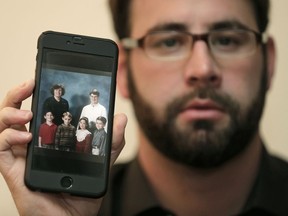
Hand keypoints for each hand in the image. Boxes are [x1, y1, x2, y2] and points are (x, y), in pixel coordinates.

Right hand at [0, 79, 126, 215]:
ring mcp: (20, 156)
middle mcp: (31, 144)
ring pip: (2, 125)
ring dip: (10, 112)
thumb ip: (110, 141)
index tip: (45, 78)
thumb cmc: (82, 193)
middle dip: (18, 93)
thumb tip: (120, 118)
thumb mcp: (101, 162)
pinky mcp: (12, 170)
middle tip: (31, 82)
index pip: (39, 110)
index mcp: (50, 139)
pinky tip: (25, 137)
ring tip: (27, 113)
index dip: (37, 93)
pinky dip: (8, 137)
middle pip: (15, 111)